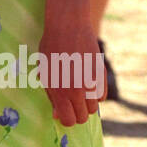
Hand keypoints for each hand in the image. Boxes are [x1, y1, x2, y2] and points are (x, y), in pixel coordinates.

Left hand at [38, 8, 102, 126]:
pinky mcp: (101, 74)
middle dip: (76, 113)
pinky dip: (96, 95)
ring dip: (86, 104)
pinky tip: (87, 84)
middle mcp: (77, 91)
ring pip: (94, 109)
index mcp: (59, 92)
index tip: (63, 111)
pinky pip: (102, 96)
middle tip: (70, 101)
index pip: (68, 121)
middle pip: (82, 117)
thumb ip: (51, 95)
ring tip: (78, 91)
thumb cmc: (51, 48)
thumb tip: (58, 114)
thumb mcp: (44, 72)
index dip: (65, 118)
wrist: (68, 25)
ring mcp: (91, 83)